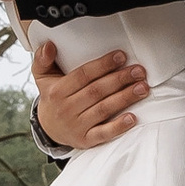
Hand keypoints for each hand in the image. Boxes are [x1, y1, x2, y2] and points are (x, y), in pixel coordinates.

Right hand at [32, 34, 147, 149]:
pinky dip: (118, 127)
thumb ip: (43, 59)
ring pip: (103, 109)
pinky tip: (132, 118)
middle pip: (97, 91)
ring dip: (125, 98)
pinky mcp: (85, 140)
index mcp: (57, 91)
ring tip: (142, 88)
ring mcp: (76, 126)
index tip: (121, 56)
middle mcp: (66, 109)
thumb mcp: (42, 77)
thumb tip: (49, 45)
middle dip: (120, 80)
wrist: (48, 127)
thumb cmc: (53, 97)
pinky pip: (103, 133)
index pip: (83, 75)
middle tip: (139, 71)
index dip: (103, 65)